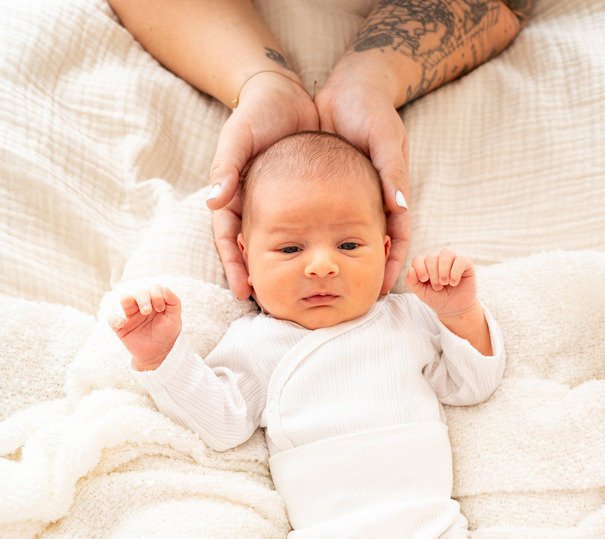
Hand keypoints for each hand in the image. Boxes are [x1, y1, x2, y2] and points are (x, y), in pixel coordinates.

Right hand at [108, 285, 181, 370]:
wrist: (160, 355)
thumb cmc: (167, 335)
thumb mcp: (175, 320)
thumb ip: (174, 303)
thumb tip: (165, 288)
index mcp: (155, 302)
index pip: (153, 289)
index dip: (156, 294)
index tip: (161, 308)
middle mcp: (142, 306)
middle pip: (139, 293)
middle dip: (144, 299)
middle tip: (148, 311)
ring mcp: (131, 316)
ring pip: (125, 299)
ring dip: (129, 301)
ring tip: (142, 312)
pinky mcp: (121, 328)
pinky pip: (112, 319)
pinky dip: (115, 319)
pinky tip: (123, 323)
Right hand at [206, 74, 318, 297]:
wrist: (286, 94)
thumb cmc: (257, 114)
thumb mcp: (237, 137)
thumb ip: (226, 167)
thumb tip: (212, 201)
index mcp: (233, 196)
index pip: (229, 239)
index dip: (235, 266)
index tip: (244, 292)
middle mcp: (253, 205)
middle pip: (253, 249)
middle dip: (259, 278)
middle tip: (270, 306)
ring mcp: (277, 204)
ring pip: (278, 244)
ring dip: (284, 269)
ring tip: (297, 295)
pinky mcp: (301, 199)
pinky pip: (304, 228)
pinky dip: (310, 247)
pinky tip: (321, 264)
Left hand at [315, 71, 409, 293]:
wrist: (348, 84)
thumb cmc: (371, 108)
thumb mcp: (385, 137)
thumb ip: (391, 170)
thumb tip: (400, 204)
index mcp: (390, 193)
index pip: (396, 238)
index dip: (391, 265)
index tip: (380, 290)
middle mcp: (371, 200)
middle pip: (369, 244)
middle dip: (362, 272)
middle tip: (350, 300)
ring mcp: (349, 196)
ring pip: (345, 237)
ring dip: (336, 260)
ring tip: (322, 286)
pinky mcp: (328, 190)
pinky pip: (321, 218)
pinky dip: (313, 236)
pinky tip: (300, 253)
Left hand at [406, 249, 478, 318]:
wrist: (455, 309)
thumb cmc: (437, 299)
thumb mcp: (422, 294)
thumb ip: (412, 283)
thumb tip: (411, 269)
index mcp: (426, 266)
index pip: (419, 259)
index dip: (420, 268)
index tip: (424, 280)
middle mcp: (438, 260)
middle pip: (431, 257)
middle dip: (433, 274)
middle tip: (438, 288)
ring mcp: (452, 260)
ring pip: (446, 253)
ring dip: (443, 269)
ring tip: (445, 282)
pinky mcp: (465, 264)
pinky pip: (460, 259)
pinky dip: (455, 271)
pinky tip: (454, 282)